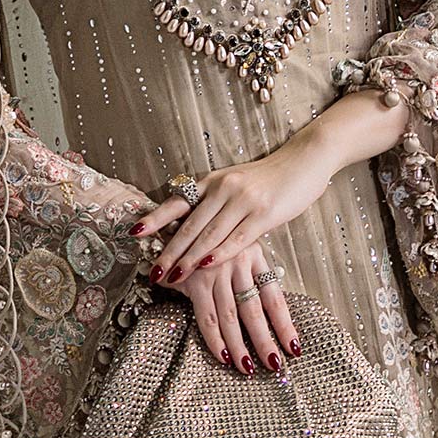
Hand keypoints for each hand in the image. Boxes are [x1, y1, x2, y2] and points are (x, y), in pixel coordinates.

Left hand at [131, 138, 335, 370]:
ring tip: (173, 277)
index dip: (155, 218)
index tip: (133, 233)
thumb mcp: (234, 184)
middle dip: (168, 252)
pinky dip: (220, 252)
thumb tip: (190, 229)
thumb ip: (213, 203)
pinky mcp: (264, 214)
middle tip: (153, 273)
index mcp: (212, 182)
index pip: (177, 202)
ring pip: (209, 235)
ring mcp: (243, 201)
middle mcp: (223, 189)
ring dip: (189, 259)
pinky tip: (207, 265)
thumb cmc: (268, 178)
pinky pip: (237, 237)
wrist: (303, 160)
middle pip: (189, 226)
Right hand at [167, 237, 298, 372]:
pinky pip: (207, 317)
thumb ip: (249, 275)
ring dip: (239, 346)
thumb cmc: (209, 241)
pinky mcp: (195, 281)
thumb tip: (266, 311)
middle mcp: (238, 263)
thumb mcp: (236, 249)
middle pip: (255, 311)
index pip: (274, 297)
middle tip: (274, 365)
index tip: (293, 348)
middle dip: (264, 340)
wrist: (173, 221)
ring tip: (249, 368)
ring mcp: (215, 272)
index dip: (285, 325)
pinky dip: (215, 339)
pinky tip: (223, 357)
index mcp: (255, 256)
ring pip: (231, 317)